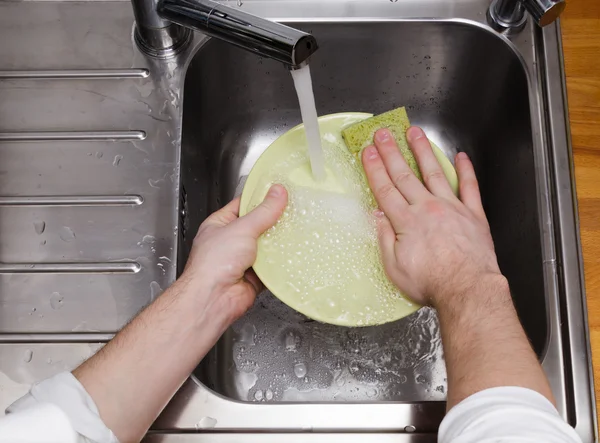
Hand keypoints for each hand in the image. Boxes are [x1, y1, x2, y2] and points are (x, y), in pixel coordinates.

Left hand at [182, 184, 287, 321]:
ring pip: (266, 246)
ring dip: (277, 243)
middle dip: (272, 221)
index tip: (277, 192)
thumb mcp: (241, 228)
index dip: (259, 198)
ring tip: (293, 231)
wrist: (213, 299)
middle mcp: (230, 242)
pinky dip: (280, 262)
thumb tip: (277, 193)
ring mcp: (242, 260)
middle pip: (257, 226)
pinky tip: (290, 254)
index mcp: (220, 225)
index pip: (242, 205)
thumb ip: (263, 212)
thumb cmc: (213, 264)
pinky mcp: (254, 276)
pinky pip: (272, 266)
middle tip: (290, 211)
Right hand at [361, 126, 503, 306]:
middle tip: (383, 134)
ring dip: (423, 151)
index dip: (374, 168)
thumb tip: (377, 217)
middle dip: (391, 152)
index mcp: (406, 221)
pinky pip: (469, 187)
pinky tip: (461, 156)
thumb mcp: (394, 267)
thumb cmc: (430, 282)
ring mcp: (452, 208)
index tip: (367, 152)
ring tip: (415, 132)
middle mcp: (427, 208)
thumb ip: (384, 238)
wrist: (467, 289)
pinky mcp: (473, 215)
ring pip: (434, 172)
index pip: (385, 189)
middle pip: (405, 175)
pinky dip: (466, 170)